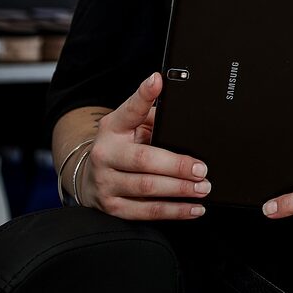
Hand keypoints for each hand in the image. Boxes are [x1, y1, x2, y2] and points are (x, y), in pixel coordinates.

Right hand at [82, 72, 210, 220]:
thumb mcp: (130, 125)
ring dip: (179, 190)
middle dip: (176, 165)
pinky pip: (146, 212)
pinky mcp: (113, 207)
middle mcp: (105, 154)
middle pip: (144, 160)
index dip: (144, 94)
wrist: (89, 176)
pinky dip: (173, 211)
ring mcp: (107, 183)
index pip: (130, 109)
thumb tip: (182, 107)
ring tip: (202, 189)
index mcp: (112, 127)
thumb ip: (153, 116)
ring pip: (146, 189)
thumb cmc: (120, 146)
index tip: (158, 80)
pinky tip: (192, 209)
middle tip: (202, 169)